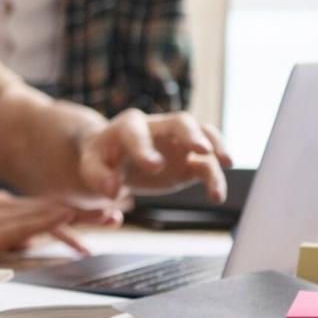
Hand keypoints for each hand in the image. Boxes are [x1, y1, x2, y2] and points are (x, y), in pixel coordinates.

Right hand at [0, 192, 117, 263]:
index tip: (104, 210)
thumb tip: (31, 248)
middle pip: (53, 206)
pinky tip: (66, 219)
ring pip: (46, 212)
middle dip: (86, 209)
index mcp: (3, 207)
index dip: (77, 210)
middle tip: (119, 209)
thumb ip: (7, 240)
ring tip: (107, 216)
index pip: (47, 208)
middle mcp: (4, 206)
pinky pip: (25, 225)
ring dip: (78, 214)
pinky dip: (48, 221)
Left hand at [77, 108, 232, 203]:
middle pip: (181, 121)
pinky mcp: (188, 160)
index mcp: (128, 126)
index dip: (145, 148)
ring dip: (216, 147)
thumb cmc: (100, 159)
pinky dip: (215, 177)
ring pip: (203, 135)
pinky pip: (207, 164)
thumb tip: (113, 190)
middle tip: (202, 149)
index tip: (154, 167)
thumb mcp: (91, 167)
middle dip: (192, 134)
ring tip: (226, 164)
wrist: (113, 159)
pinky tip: (216, 196)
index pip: (137, 131)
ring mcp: (177, 142)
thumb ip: (99, 177)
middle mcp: (158, 128)